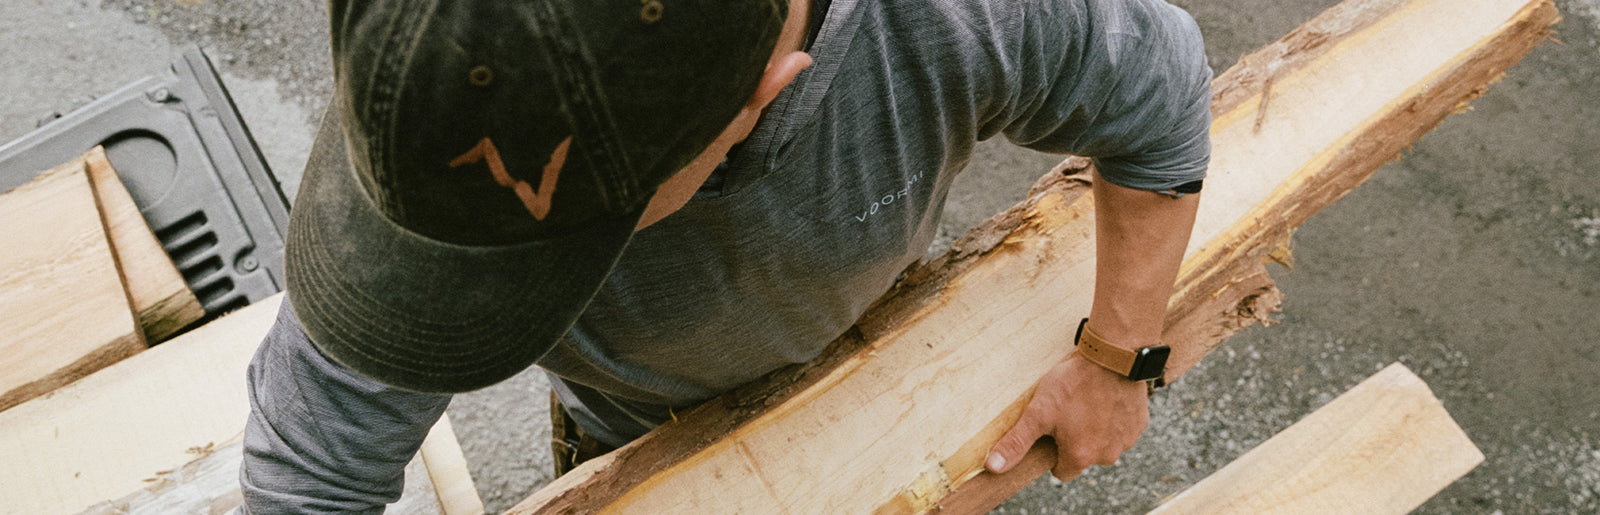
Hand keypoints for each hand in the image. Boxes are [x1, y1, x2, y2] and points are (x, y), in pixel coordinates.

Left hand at [984, 356, 1149, 480]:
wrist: (1112, 357)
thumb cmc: (1074, 384)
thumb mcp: (1038, 412)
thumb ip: (1016, 442)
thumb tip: (994, 466)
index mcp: (1081, 456)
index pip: (1061, 471)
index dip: (1053, 451)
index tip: (1052, 430)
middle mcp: (1107, 455)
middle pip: (1084, 456)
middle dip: (1075, 438)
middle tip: (1069, 410)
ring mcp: (1126, 440)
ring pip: (1104, 442)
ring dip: (1096, 428)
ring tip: (1087, 401)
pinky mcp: (1140, 423)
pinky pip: (1122, 427)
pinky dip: (1114, 418)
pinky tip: (1105, 398)